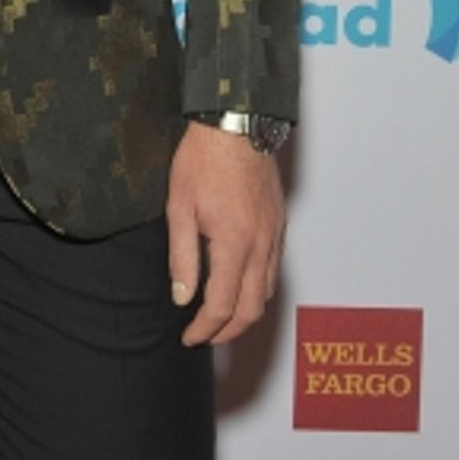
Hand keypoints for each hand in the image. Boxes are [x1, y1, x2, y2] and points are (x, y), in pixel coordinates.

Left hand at [166, 121, 285, 346]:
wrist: (236, 122)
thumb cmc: (203, 158)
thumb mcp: (179, 206)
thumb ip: (181, 256)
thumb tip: (182, 297)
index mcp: (234, 244)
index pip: (221, 306)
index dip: (204, 329)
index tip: (188, 337)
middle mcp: (261, 245)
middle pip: (251, 309)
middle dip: (228, 331)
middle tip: (204, 336)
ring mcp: (274, 234)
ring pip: (268, 292)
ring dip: (246, 313)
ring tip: (221, 317)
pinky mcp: (279, 223)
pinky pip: (275, 269)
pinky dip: (259, 289)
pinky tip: (241, 284)